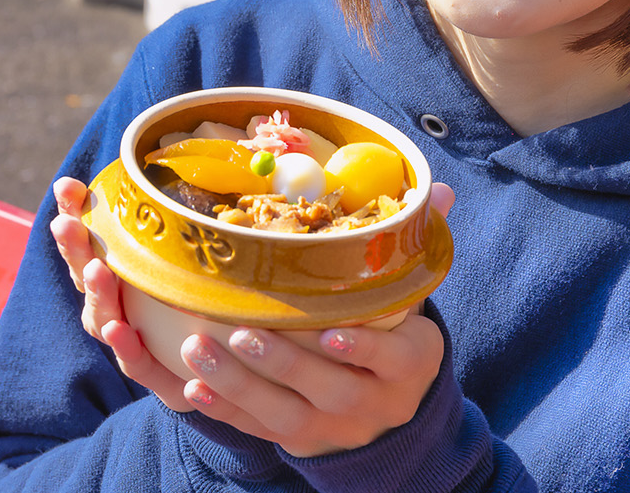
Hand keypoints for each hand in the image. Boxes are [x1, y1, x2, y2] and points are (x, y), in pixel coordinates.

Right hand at [49, 177, 193, 411]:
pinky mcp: (158, 377)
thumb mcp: (197, 257)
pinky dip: (126, 348)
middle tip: (67, 225)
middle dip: (75, 250)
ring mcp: (130, 343)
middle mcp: (115, 309)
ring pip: (104, 319)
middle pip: (87, 277)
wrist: (226, 370)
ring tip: (97, 272)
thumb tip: (178, 164)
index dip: (75, 215)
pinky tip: (121, 330)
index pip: (89, 243)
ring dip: (98, 295)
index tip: (67, 188)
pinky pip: (138, 363)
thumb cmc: (204, 302)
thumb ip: (183, 222)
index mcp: (119, 278)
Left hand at [51, 176, 456, 452]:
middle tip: (240, 332)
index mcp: (412, 363)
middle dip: (284, 364)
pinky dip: (225, 411)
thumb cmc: (395, 332)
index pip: (394, 359)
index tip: (330, 332)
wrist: (392, 407)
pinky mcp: (301, 441)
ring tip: (198, 350)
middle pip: (333, 390)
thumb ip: (413, 247)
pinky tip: (191, 387)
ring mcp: (338, 428)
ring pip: (289, 417)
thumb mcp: (411, 297)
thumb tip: (438, 189)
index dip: (364, 348)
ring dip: (241, 386)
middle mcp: (378, 403)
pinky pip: (259, 431)